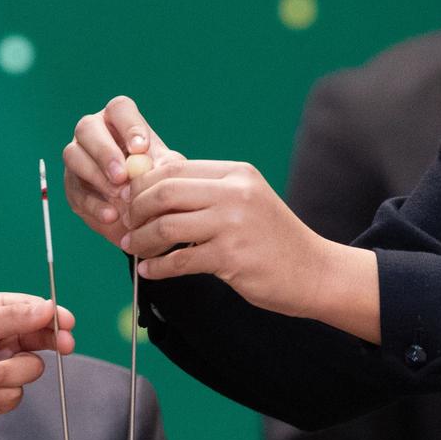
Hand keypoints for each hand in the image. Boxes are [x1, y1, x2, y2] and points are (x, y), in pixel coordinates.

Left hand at [0, 293, 75, 424]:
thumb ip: (13, 317)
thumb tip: (50, 308)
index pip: (36, 312)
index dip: (54, 317)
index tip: (66, 322)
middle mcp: (3, 341)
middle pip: (42, 342)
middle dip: (51, 343)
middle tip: (63, 344)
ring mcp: (0, 371)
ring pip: (28, 372)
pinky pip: (12, 396)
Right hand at [63, 95, 184, 249]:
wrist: (140, 213)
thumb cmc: (153, 178)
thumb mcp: (165, 170)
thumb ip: (166, 166)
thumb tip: (162, 167)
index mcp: (118, 120)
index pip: (119, 109)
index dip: (128, 126)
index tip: (141, 149)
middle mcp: (93, 132)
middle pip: (87, 128)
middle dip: (104, 152)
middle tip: (122, 176)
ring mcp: (78, 157)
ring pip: (74, 156)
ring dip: (97, 177)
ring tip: (120, 196)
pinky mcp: (72, 186)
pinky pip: (76, 191)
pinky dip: (94, 205)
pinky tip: (112, 215)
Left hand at [123, 157, 375, 331]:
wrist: (314, 271)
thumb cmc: (271, 239)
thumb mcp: (244, 201)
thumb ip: (205, 193)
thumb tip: (151, 190)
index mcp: (235, 173)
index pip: (173, 168)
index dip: (142, 186)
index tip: (129, 203)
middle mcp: (235, 192)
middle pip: (163, 192)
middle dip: (135, 210)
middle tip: (126, 226)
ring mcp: (234, 224)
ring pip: (165, 226)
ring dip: (141, 240)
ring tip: (133, 249)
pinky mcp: (232, 257)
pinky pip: (179, 261)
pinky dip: (157, 267)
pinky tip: (149, 271)